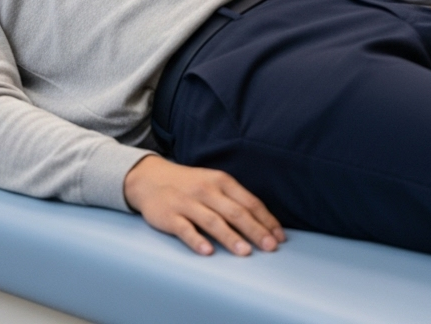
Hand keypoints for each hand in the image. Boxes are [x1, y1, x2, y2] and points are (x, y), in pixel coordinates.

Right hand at [124, 155, 284, 256]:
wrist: (150, 177)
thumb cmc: (189, 184)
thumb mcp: (213, 183)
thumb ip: (234, 200)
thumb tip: (262, 222)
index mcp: (222, 181)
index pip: (249, 202)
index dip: (266, 220)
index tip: (279, 237)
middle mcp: (207, 190)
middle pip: (235, 212)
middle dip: (255, 230)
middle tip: (270, 247)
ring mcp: (187, 202)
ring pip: (212, 220)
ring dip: (230, 237)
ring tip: (245, 252)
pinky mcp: (169, 215)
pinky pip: (184, 228)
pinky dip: (196, 239)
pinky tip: (207, 251)